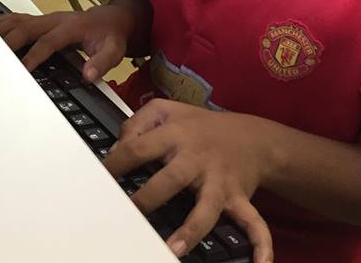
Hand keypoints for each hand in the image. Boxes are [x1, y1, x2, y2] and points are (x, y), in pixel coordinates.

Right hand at [0, 5, 134, 81]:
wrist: (112, 19)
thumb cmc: (110, 35)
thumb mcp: (115, 49)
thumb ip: (102, 62)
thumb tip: (88, 75)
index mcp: (71, 27)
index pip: (48, 41)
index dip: (34, 55)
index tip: (23, 70)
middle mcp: (54, 20)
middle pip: (24, 27)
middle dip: (8, 42)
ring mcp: (45, 18)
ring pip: (16, 19)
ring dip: (0, 30)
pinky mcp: (40, 20)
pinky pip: (16, 19)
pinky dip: (1, 25)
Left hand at [104, 99, 273, 261]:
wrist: (252, 137)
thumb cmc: (201, 127)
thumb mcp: (167, 111)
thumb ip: (138, 122)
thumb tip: (118, 148)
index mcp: (176, 135)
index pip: (139, 147)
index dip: (117, 162)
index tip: (100, 178)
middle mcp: (197, 159)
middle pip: (170, 179)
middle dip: (148, 198)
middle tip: (128, 214)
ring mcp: (219, 181)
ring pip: (207, 207)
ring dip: (192, 229)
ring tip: (174, 249)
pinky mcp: (238, 198)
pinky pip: (253, 223)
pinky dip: (260, 244)